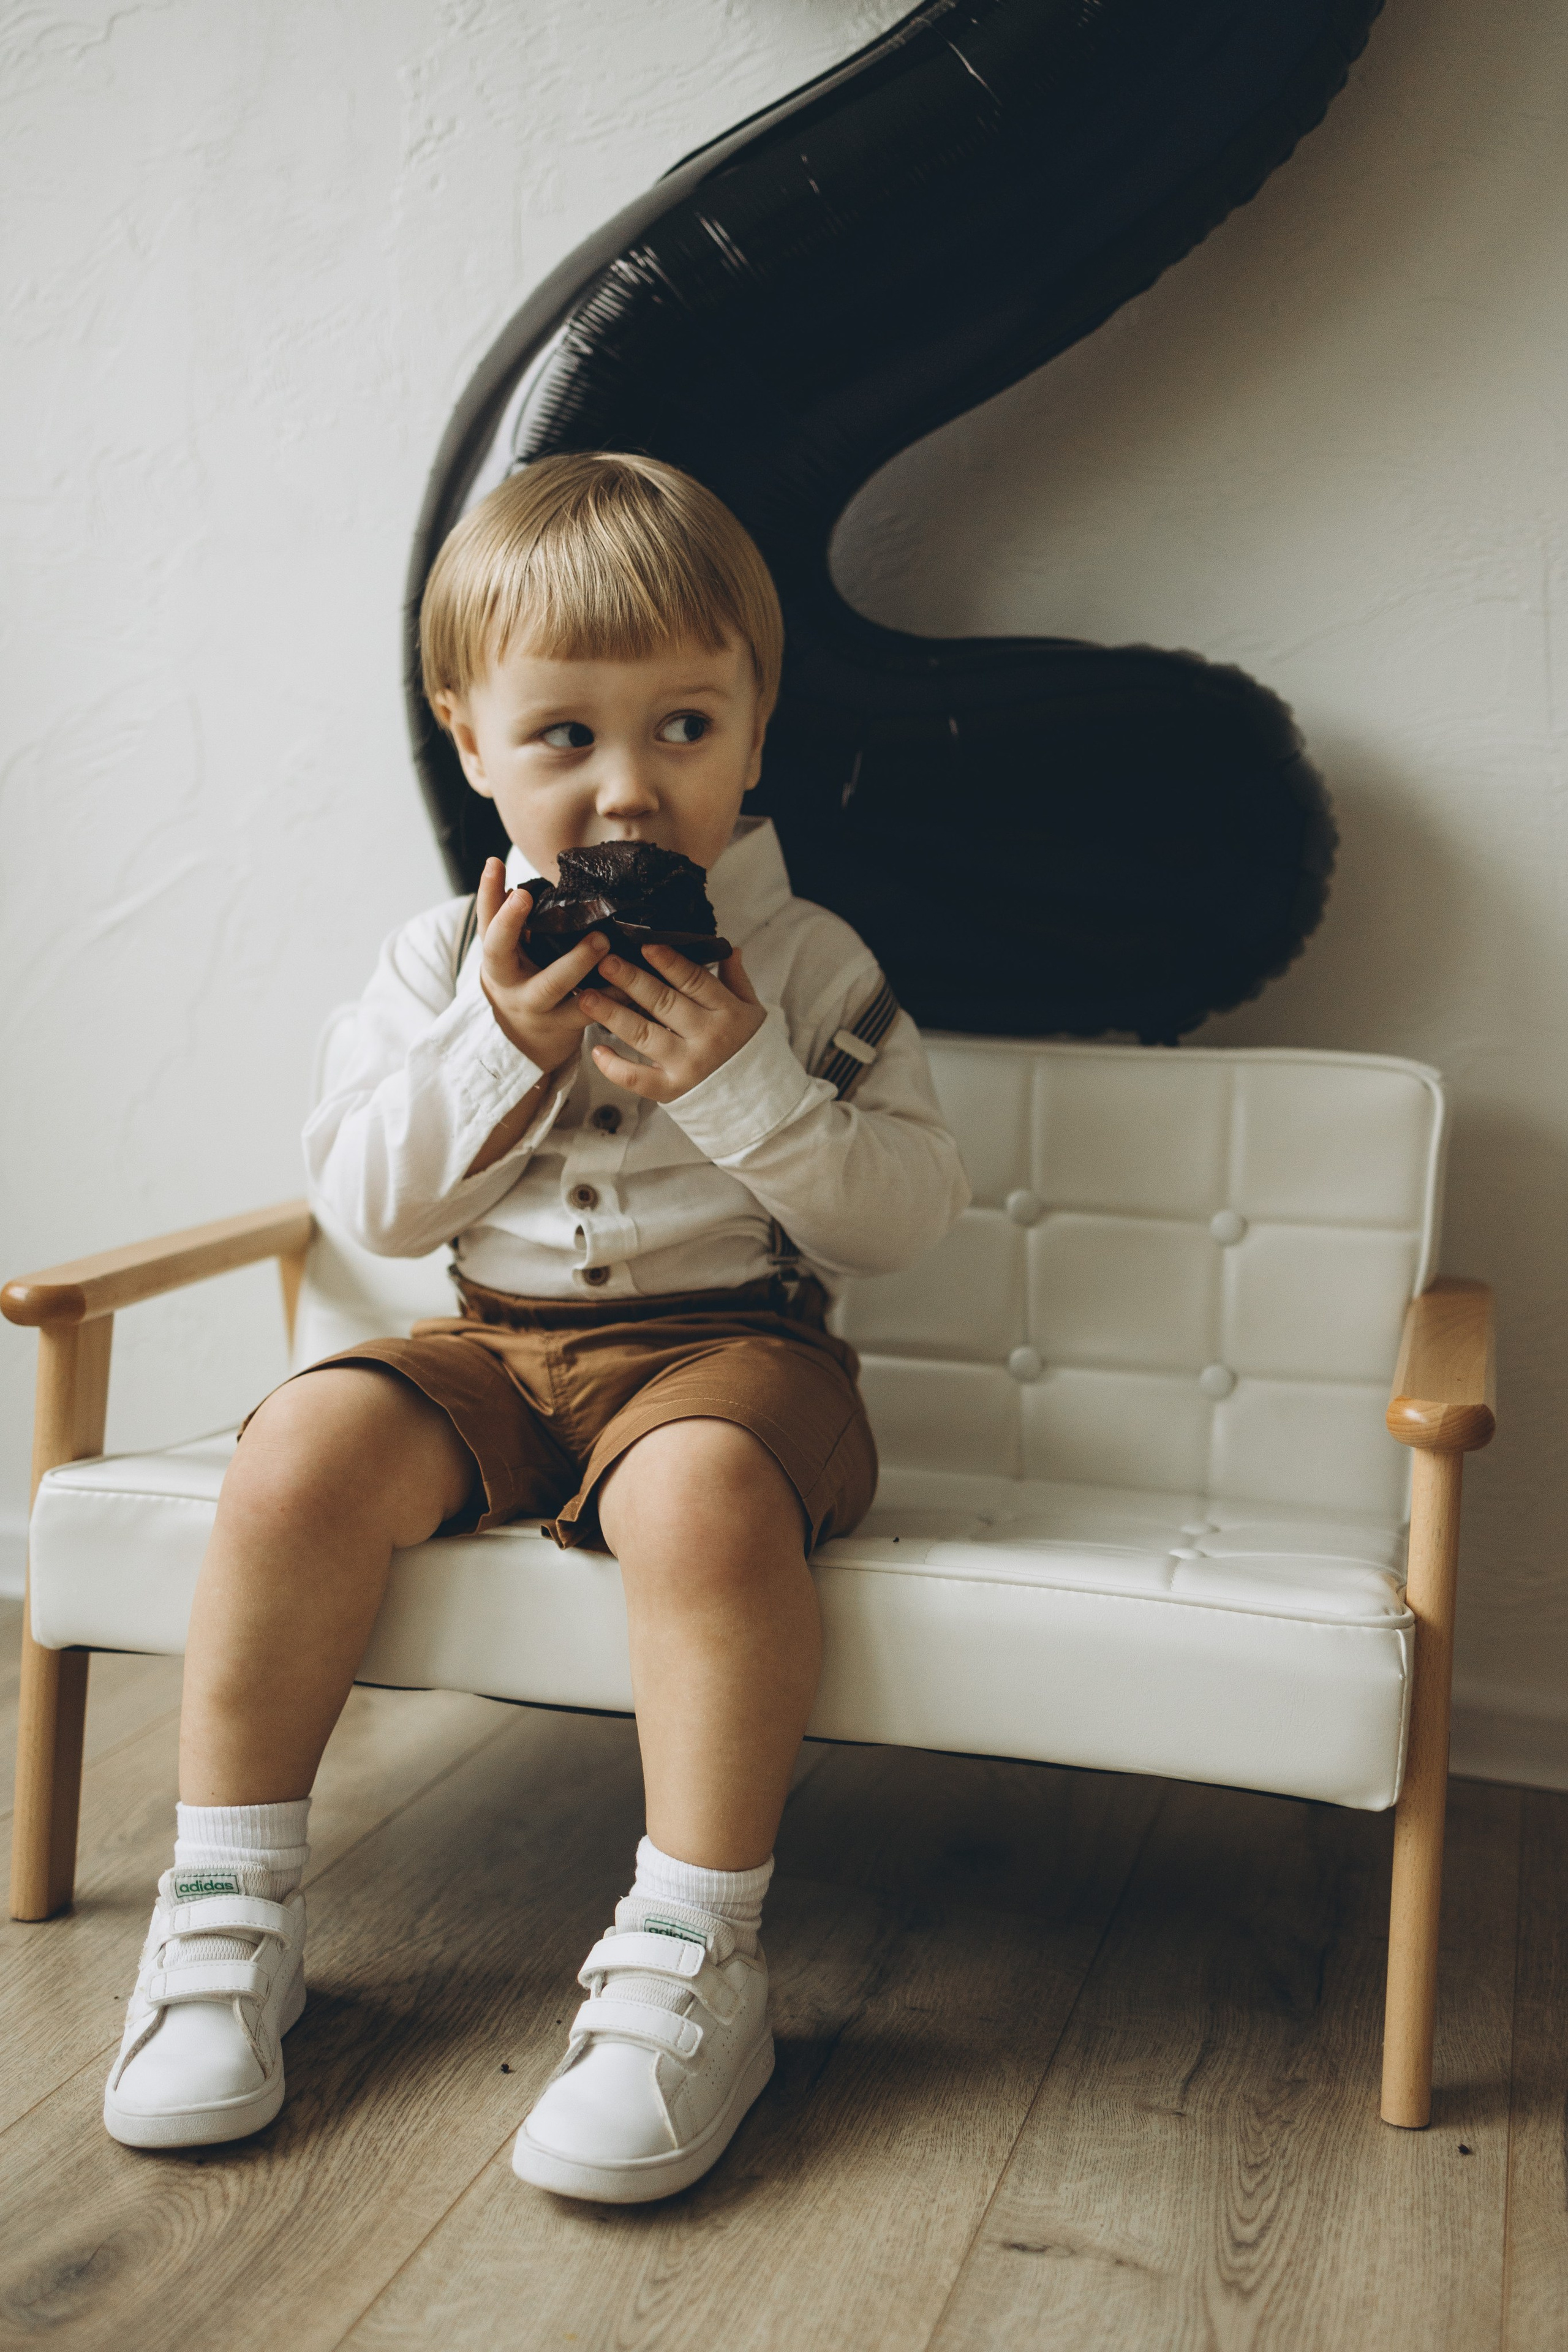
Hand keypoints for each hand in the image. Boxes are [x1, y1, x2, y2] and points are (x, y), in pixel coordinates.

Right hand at [473, 856, 604, 1074]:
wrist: (524, 1044)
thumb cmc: (523, 983)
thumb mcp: (511, 955)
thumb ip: (513, 923)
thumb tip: (512, 875)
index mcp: (495, 956)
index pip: (485, 918)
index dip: (487, 892)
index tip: (495, 863)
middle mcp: (507, 980)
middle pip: (499, 949)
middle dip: (509, 921)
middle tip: (524, 894)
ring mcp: (532, 1005)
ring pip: (551, 984)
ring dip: (576, 961)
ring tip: (601, 941)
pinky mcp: (561, 1025)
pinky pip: (587, 1010)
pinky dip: (611, 997)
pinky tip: (629, 984)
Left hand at [578, 942, 766, 1103]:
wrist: (759, 1102)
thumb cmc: (752, 1050)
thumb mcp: (753, 1012)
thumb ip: (737, 980)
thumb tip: (730, 949)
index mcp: (727, 1012)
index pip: (694, 980)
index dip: (669, 962)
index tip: (645, 945)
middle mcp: (707, 1037)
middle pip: (663, 1002)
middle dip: (631, 980)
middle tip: (606, 961)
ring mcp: (688, 1065)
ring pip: (644, 1035)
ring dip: (612, 1014)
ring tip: (587, 996)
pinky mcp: (672, 1090)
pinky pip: (637, 1078)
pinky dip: (615, 1067)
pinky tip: (596, 1050)